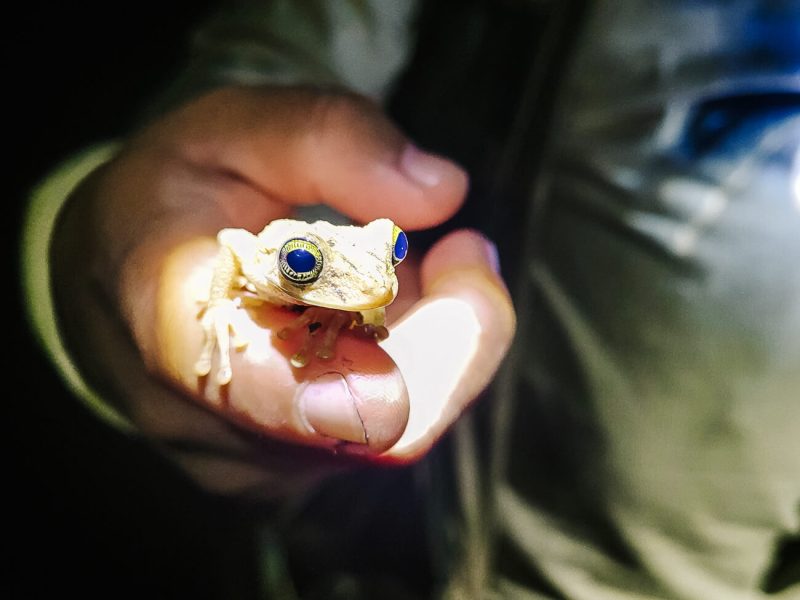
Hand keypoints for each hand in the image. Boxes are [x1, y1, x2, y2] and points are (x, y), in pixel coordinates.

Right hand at [52, 86, 514, 493]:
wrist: (110, 290)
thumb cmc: (166, 202)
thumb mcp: (227, 130)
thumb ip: (328, 138)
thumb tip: (443, 192)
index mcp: (176, 322)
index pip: (277, 385)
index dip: (384, 365)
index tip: (458, 261)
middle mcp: (213, 421)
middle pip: (384, 418)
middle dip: (458, 326)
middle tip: (464, 249)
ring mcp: (254, 461)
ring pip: (400, 428)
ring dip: (432, 341)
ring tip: (399, 270)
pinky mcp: (287, 474)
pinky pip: (384, 436)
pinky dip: (408, 369)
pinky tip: (374, 318)